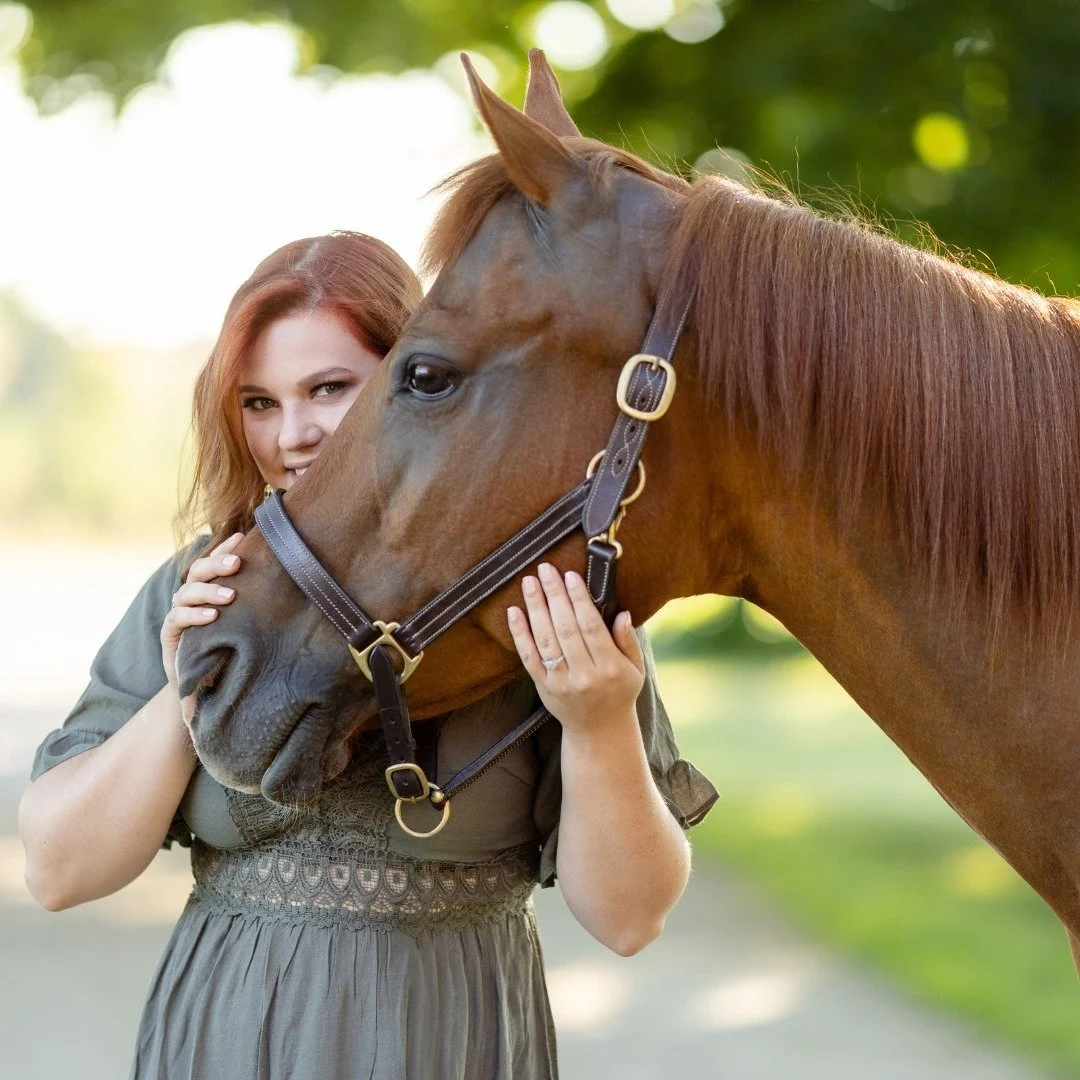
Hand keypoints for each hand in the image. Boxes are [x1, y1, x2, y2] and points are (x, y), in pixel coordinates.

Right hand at [160, 533, 242, 719]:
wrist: (204, 685)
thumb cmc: (230, 648)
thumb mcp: (245, 623)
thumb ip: (254, 603)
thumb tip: (290, 581)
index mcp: (208, 589)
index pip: (213, 562)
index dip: (224, 548)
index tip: (242, 536)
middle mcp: (191, 597)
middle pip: (198, 571)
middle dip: (216, 564)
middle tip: (237, 563)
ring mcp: (178, 613)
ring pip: (187, 591)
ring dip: (209, 591)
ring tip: (230, 595)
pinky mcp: (170, 634)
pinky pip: (177, 618)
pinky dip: (194, 615)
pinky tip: (212, 617)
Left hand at [507, 562, 644, 734]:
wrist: (599, 730)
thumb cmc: (619, 693)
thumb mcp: (635, 669)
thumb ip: (629, 641)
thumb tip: (622, 613)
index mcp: (609, 668)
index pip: (591, 627)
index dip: (579, 600)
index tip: (570, 576)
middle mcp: (584, 675)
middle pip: (566, 629)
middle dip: (554, 596)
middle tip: (546, 569)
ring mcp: (560, 682)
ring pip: (545, 639)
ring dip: (535, 608)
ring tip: (530, 582)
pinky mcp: (543, 687)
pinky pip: (528, 657)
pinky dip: (519, 633)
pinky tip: (514, 611)